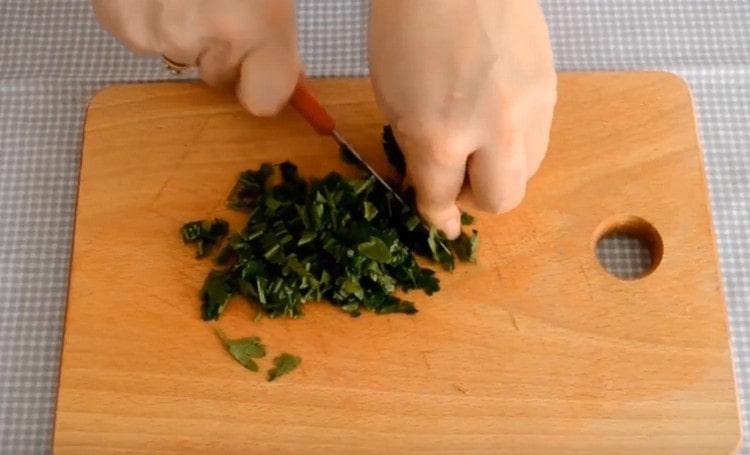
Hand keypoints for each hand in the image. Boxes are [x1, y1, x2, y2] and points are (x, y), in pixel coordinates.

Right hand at [92, 0, 301, 115]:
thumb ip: (275, 30)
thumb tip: (283, 73)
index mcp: (258, 25)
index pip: (263, 101)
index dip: (263, 80)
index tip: (263, 66)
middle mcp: (206, 37)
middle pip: (218, 77)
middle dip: (224, 48)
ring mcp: (156, 30)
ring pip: (177, 55)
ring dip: (182, 29)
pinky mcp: (118, 17)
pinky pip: (140, 37)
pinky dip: (147, 15)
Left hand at [369, 0, 556, 237]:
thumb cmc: (406, 27)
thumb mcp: (392, 96)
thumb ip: (415, 147)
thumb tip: (431, 178)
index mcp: (440, 136)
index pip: (441, 199)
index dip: (436, 215)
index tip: (440, 220)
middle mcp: (492, 132)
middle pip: (501, 200)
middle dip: (475, 199)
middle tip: (458, 178)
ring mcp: (529, 110)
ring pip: (526, 173)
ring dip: (499, 172)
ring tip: (479, 145)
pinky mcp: (550, 90)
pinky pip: (540, 139)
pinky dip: (517, 143)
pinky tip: (498, 117)